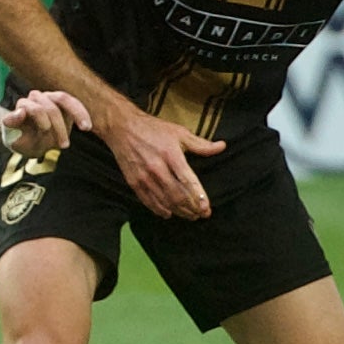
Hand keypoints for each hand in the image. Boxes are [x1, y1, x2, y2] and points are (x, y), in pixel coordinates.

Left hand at [0, 90, 90, 158]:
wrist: (26, 140)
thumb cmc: (19, 139)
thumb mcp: (12, 138)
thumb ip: (12, 124)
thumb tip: (20, 111)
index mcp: (23, 105)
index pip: (34, 108)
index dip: (41, 119)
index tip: (46, 134)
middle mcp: (36, 98)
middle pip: (50, 106)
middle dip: (59, 127)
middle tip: (64, 146)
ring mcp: (50, 99)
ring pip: (65, 98)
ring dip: (77, 113)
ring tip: (86, 127)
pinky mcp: (62, 104)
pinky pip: (74, 104)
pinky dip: (82, 114)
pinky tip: (87, 126)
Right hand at [106, 106, 222, 219]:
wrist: (122, 128)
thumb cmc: (153, 129)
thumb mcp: (179, 132)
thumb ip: (201, 144)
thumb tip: (222, 146)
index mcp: (171, 154)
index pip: (187, 181)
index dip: (198, 197)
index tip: (207, 208)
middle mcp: (157, 168)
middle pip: (177, 195)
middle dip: (191, 208)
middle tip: (202, 214)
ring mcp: (144, 177)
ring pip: (164, 201)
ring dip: (179, 211)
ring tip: (190, 216)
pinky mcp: (133, 182)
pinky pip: (148, 201)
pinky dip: (159, 210)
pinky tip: (169, 213)